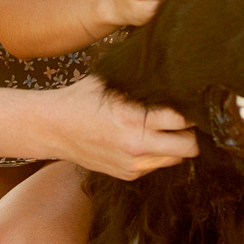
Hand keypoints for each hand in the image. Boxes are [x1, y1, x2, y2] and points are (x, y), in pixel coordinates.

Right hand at [51, 76, 197, 180]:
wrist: (52, 129)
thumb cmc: (80, 99)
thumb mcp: (111, 82)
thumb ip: (140, 82)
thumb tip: (169, 69)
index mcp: (134, 118)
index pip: (183, 120)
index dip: (191, 111)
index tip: (191, 104)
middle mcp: (137, 145)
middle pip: (190, 147)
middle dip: (191, 134)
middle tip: (185, 121)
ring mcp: (133, 164)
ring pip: (177, 159)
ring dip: (176, 146)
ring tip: (166, 131)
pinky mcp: (128, 174)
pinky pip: (157, 166)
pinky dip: (158, 154)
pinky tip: (146, 140)